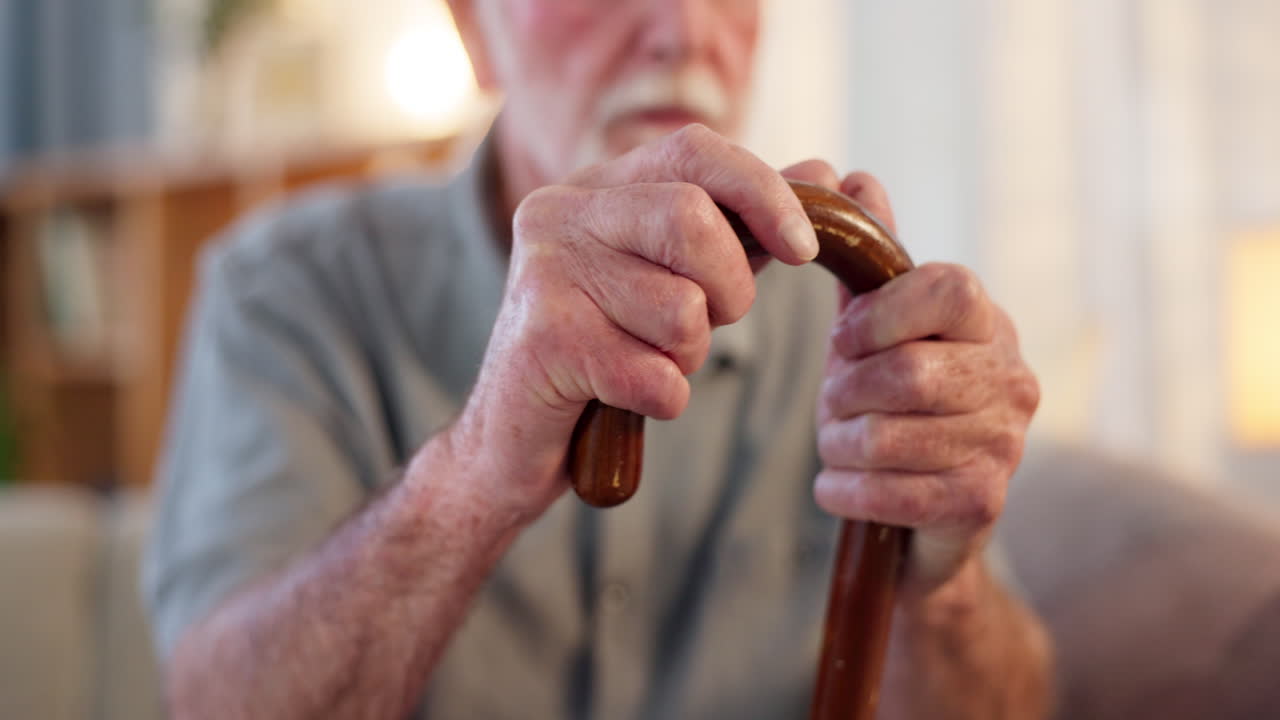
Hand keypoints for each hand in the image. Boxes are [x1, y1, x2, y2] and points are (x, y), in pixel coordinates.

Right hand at [437, 124, 820, 521]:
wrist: (510, 440)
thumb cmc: (603, 352)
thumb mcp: (671, 277)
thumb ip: (739, 227)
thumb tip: (825, 172)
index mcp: (596, 188)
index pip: (695, 150)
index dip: (764, 192)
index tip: (804, 249)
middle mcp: (560, 212)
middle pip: (692, 220)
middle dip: (728, 290)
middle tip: (707, 324)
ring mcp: (544, 274)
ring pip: (681, 310)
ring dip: (686, 357)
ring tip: (644, 361)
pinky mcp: (542, 341)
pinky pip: (655, 376)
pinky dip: (660, 401)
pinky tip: (622, 400)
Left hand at [804, 168, 1039, 596]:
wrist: (923, 512)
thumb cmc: (893, 405)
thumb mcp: (875, 328)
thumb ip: (865, 260)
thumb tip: (853, 177)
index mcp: (986, 322)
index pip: (947, 288)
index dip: (879, 313)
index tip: (843, 339)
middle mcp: (1013, 378)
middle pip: (908, 374)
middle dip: (845, 393)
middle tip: (830, 404)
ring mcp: (1007, 444)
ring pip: (889, 437)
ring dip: (839, 445)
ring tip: (837, 445)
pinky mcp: (984, 503)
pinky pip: (892, 493)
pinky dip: (843, 491)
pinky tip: (837, 486)